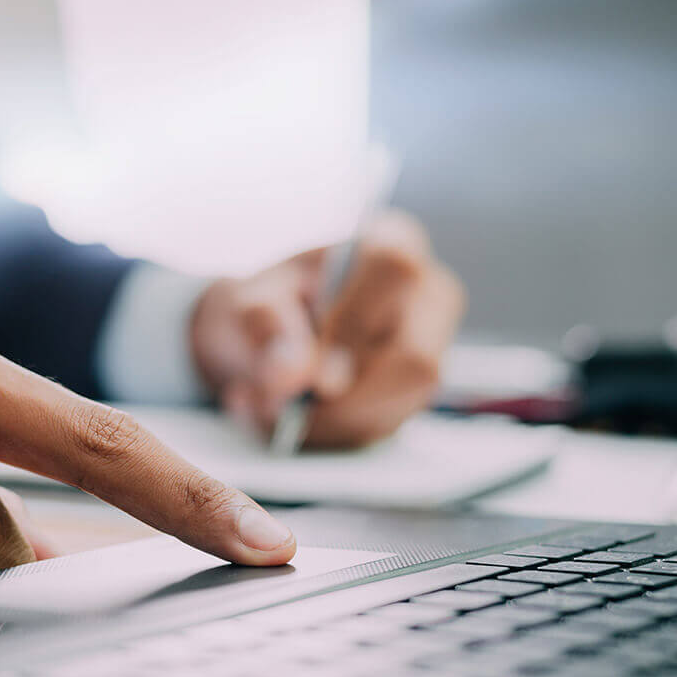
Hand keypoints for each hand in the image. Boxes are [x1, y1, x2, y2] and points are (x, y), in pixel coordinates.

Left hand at [191, 211, 465, 447]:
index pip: (395, 269)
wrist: (263, 341)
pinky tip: (288, 422)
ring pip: (401, 404)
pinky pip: (382, 428)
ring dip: (327, 423)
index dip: (354, 323)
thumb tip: (294, 374)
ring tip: (266, 412)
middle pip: (415, 358)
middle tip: (277, 407)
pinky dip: (327, 434)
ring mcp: (430, 350)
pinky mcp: (414, 396)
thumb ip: (265, 328)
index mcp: (391, 242)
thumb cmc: (264, 306)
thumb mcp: (246, 303)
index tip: (313, 369)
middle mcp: (427, 296)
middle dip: (342, 399)